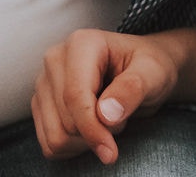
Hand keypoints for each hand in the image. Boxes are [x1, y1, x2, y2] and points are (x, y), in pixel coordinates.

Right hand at [31, 28, 183, 164]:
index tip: (112, 152)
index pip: (75, 96)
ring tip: (106, 120)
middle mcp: (55, 59)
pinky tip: (91, 131)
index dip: (92, 129)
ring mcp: (44, 82)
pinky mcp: (41, 103)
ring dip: (86, 142)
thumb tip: (106, 115)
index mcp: (81, 44)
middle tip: (120, 117)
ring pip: (55, 136)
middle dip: (97, 132)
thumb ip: (132, 89)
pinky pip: (49, 144)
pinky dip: (73, 148)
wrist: (142, 71)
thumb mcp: (153, 73)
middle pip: (66, 121)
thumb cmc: (149, 68)